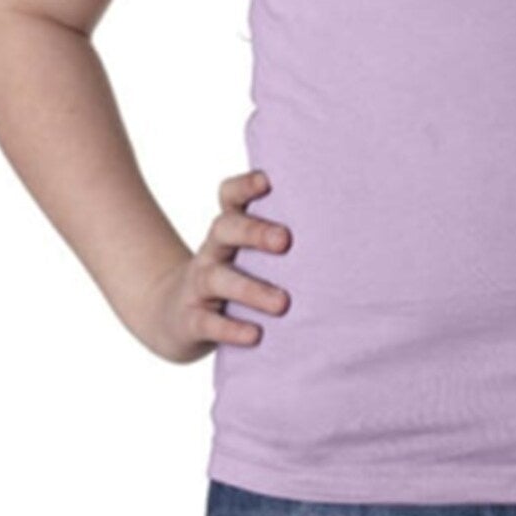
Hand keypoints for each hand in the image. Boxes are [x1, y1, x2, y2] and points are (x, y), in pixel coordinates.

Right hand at [136, 169, 292, 363]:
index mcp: (229, 228)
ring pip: (218, 279)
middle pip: (225, 229)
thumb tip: (340, 227)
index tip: (268, 181)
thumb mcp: (247, 251)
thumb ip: (279, 237)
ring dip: (251, 289)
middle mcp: (212, 250)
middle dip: (255, 232)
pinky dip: (231, 329)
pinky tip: (255, 335)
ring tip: (283, 303)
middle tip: (285, 241)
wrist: (175, 315)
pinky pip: (208, 323)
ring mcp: (198, 284)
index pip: (230, 196)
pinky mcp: (190, 319)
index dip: (245, 185)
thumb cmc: (232, 275)